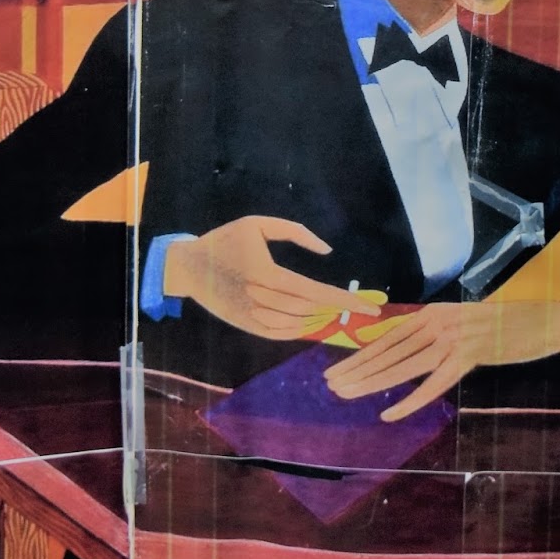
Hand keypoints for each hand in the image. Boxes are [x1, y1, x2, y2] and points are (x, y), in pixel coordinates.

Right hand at [163, 215, 380, 339]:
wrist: (188, 267)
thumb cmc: (225, 240)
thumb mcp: (257, 225)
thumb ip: (296, 233)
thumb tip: (326, 251)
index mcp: (267, 274)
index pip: (316, 292)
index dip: (346, 301)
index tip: (370, 308)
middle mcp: (261, 299)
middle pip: (310, 310)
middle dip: (335, 308)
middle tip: (357, 304)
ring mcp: (253, 317)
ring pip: (298, 325)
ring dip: (320, 319)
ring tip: (334, 309)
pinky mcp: (248, 327)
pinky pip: (282, 334)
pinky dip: (301, 329)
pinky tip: (313, 320)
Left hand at [323, 301, 559, 421]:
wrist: (543, 321)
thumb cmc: (502, 325)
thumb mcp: (462, 323)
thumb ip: (435, 334)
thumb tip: (406, 348)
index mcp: (432, 313)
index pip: (387, 336)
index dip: (360, 354)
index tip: (336, 368)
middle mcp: (437, 321)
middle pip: (388, 350)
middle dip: (356, 369)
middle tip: (329, 385)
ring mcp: (453, 338)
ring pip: (403, 366)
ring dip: (371, 382)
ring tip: (346, 394)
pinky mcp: (470, 356)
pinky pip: (433, 383)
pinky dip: (410, 400)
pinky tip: (390, 413)